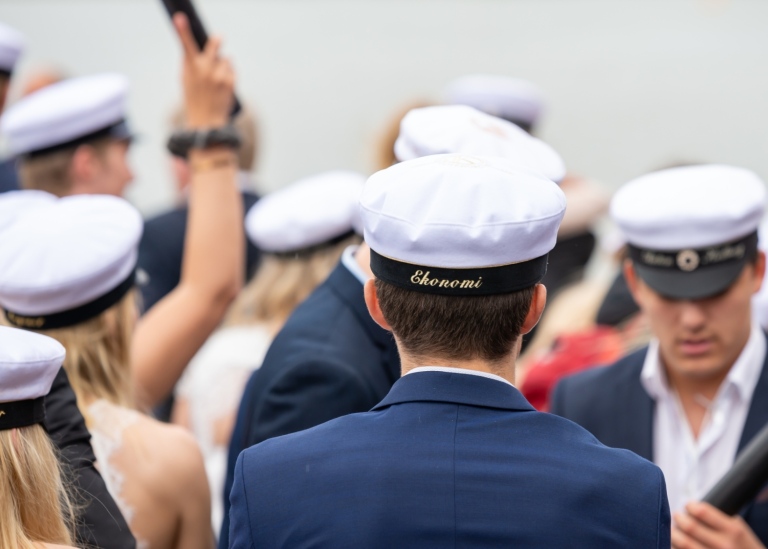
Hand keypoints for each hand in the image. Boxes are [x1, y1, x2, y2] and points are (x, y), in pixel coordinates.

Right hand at [173, 13, 233, 128]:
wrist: (206, 121)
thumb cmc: (194, 99)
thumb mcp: (185, 80)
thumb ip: (190, 63)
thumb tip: (195, 49)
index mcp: (191, 68)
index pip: (185, 45)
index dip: (182, 30)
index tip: (179, 17)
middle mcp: (205, 70)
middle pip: (214, 46)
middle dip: (217, 41)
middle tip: (219, 38)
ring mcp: (219, 75)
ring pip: (226, 59)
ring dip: (223, 64)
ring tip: (216, 78)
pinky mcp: (230, 82)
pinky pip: (232, 69)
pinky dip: (229, 73)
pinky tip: (223, 84)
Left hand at [672, 502, 764, 548]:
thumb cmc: (743, 547)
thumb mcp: (739, 529)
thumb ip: (719, 519)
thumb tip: (692, 509)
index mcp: (733, 531)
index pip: (702, 512)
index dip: (690, 506)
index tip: (688, 506)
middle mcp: (724, 545)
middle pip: (689, 527)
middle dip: (679, 519)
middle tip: (677, 516)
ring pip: (683, 543)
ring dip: (674, 534)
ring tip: (675, 530)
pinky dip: (676, 547)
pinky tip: (677, 544)